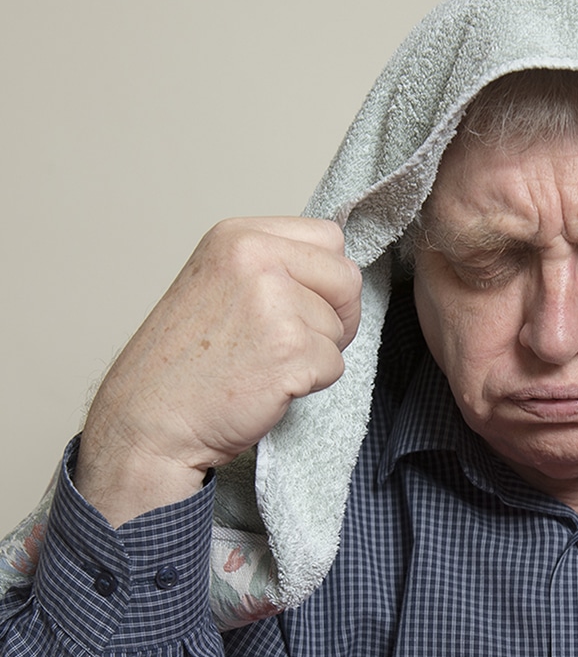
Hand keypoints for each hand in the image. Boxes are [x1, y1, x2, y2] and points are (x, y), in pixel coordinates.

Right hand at [76, 218, 361, 525]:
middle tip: (294, 340)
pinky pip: (335, 366)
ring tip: (266, 363)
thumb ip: (273, 266)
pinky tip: (270, 383)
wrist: (151, 419)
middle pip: (347, 279)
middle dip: (337, 315)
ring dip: (317, 353)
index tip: (303, 302)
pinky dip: (312, 383)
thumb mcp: (219, 282)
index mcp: (239, 237)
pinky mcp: (292, 351)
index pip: (329, 237)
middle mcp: (257, 261)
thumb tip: (336, 272)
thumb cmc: (185, 362)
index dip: (327, 278)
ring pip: (342, 328)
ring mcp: (276, 305)